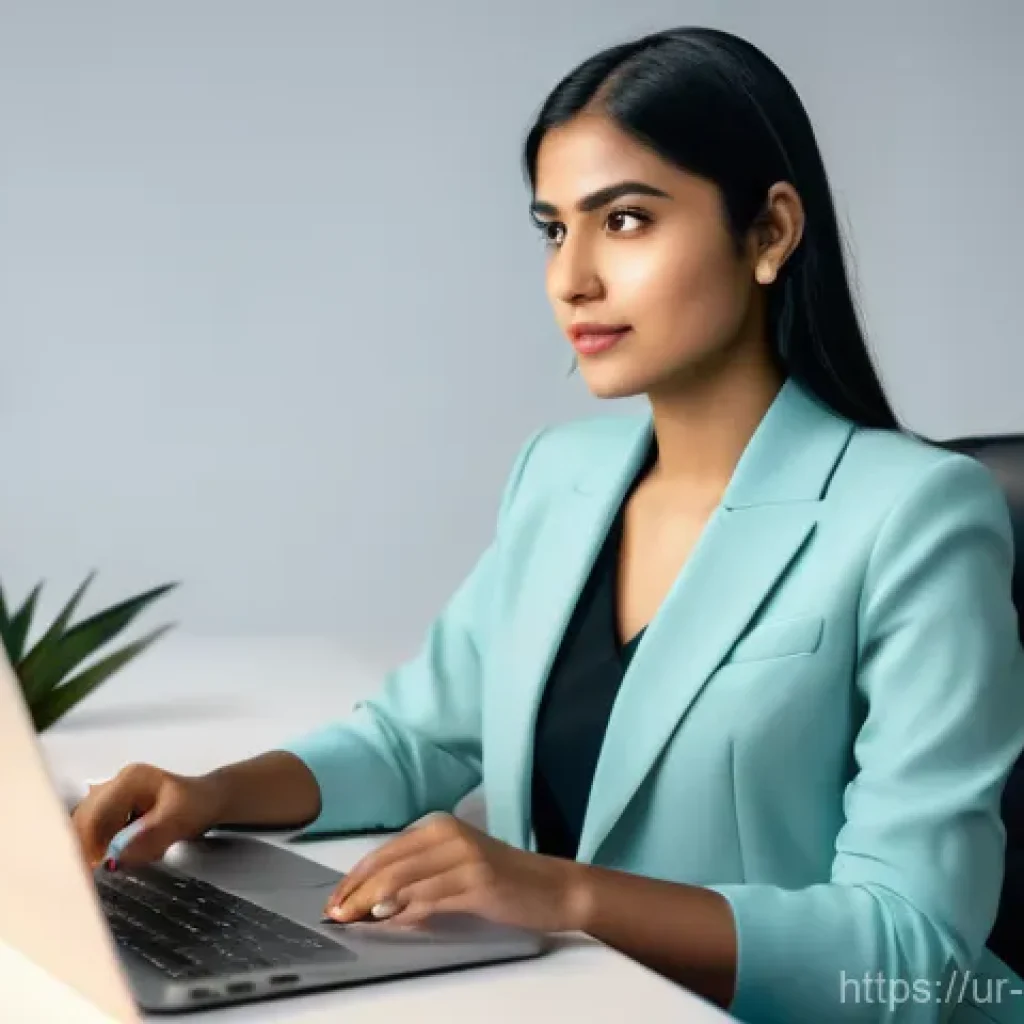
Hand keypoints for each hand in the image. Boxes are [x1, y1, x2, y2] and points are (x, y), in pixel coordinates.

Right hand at [71, 762, 224, 868]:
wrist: (208, 800)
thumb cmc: (197, 805)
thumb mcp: (178, 822)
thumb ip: (148, 839)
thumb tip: (115, 858)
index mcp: (131, 779)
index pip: (95, 814)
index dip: (90, 844)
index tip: (93, 870)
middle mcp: (116, 782)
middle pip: (83, 818)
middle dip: (88, 848)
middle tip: (95, 874)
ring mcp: (112, 793)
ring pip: (86, 825)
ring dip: (93, 847)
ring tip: (110, 863)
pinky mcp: (113, 807)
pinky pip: (95, 829)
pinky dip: (101, 846)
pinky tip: (115, 855)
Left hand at [323, 813, 587, 931]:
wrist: (552, 887)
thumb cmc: (500, 879)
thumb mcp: (454, 867)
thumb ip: (417, 876)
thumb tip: (372, 900)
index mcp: (439, 827)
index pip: (384, 852)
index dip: (354, 877)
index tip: (333, 900)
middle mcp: (449, 835)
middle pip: (389, 865)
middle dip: (356, 891)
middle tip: (334, 915)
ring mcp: (465, 857)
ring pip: (406, 880)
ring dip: (374, 903)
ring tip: (354, 920)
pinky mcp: (479, 882)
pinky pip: (432, 897)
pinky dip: (407, 910)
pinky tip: (392, 920)